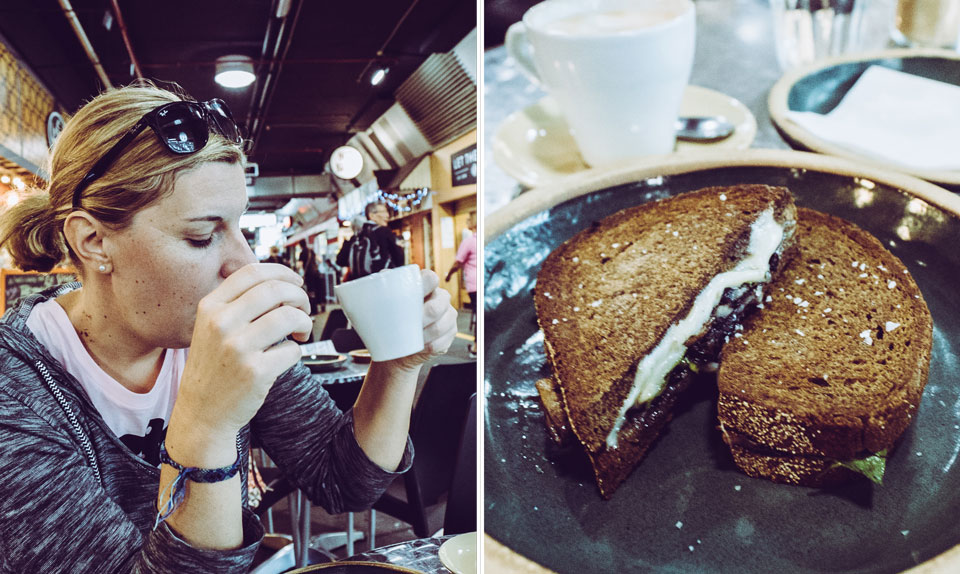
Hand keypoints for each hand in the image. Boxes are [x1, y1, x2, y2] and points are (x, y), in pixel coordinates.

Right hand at [173, 263, 313, 437]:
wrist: (202, 413)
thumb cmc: (214, 367)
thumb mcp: (211, 328)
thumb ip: (239, 303)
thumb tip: (282, 283)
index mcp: (210, 307)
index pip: (252, 272)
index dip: (282, 272)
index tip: (296, 282)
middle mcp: (221, 323)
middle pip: (276, 289)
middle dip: (300, 296)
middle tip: (304, 309)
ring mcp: (237, 348)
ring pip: (290, 316)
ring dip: (305, 322)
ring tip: (302, 332)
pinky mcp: (255, 371)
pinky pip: (293, 349)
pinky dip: (296, 351)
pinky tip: (284, 358)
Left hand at [381, 269, 457, 371]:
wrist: (395, 349)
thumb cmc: (388, 323)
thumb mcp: (378, 306)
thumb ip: (375, 292)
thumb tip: (364, 286)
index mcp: (424, 286)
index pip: (430, 278)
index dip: (426, 284)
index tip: (414, 296)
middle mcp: (439, 298)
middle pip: (438, 304)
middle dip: (424, 316)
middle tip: (409, 324)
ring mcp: (447, 316)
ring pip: (442, 325)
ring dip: (426, 334)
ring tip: (413, 337)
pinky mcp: (449, 334)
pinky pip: (443, 341)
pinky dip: (431, 345)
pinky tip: (422, 346)